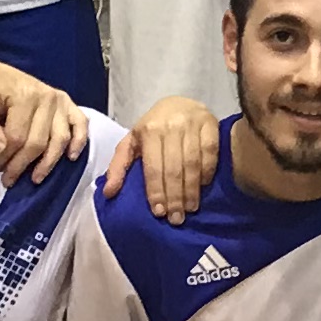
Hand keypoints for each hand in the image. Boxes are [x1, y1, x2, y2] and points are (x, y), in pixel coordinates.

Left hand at [0, 60, 83, 181]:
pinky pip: (80, 124)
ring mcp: (60, 100)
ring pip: (59, 139)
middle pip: (38, 142)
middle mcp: (47, 97)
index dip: (5, 158)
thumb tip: (1, 148)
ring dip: (49, 162)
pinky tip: (70, 157)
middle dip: (22, 165)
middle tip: (8, 179)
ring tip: (35, 178)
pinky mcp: (67, 102)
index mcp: (24, 96)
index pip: (17, 137)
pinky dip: (79, 141)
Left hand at [98, 93, 221, 219]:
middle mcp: (171, 126)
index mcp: (149, 130)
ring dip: (192, 190)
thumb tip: (108, 192)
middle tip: (177, 218)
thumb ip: (119, 166)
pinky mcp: (212, 124)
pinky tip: (203, 187)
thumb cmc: (154, 127)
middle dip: (175, 197)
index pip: (153, 167)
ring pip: (193, 163)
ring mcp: (193, 123)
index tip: (159, 213)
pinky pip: (211, 153)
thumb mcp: (132, 142)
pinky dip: (207, 172)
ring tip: (190, 208)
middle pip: (174, 168)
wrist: (181, 102)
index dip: (157, 191)